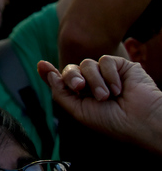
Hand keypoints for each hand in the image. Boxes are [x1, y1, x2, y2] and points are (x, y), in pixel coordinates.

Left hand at [38, 56, 161, 152]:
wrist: (141, 121)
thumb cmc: (112, 122)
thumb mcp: (79, 111)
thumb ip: (60, 92)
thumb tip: (46, 72)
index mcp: (82, 95)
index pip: (62, 80)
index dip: (50, 72)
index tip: (42, 65)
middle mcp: (92, 83)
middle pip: (71, 69)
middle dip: (72, 77)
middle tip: (80, 87)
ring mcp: (106, 74)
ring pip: (87, 63)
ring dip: (94, 81)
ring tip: (106, 96)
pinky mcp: (121, 66)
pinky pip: (105, 60)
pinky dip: (109, 75)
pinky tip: (118, 89)